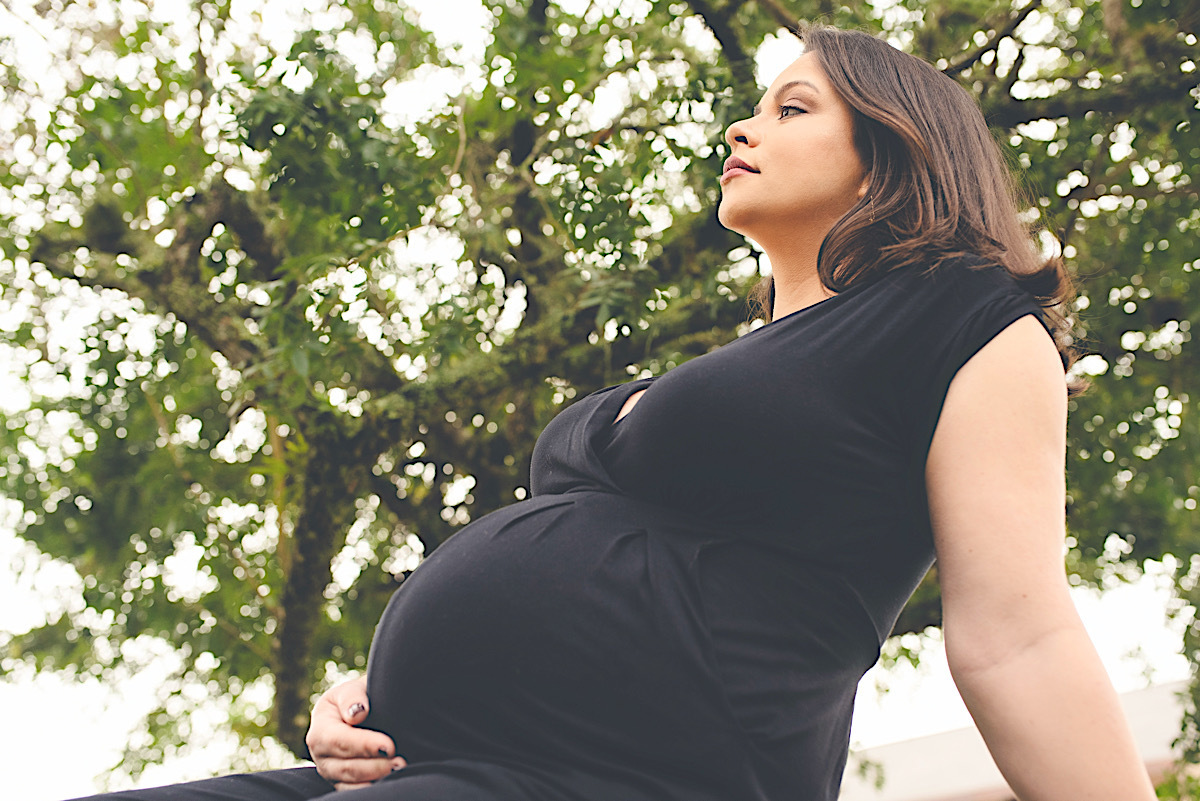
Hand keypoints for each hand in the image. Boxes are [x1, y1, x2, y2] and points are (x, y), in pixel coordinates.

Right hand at [306, 675, 405, 790]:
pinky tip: (389, 782)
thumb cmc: (358, 698)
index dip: (363, 745)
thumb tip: (357, 714)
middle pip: (345, 767)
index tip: (389, 746)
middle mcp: (321, 753)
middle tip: (400, 762)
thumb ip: (352, 697)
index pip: (338, 740)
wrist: (361, 710)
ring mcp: (330, 771)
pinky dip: (371, 788)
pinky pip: (353, 791)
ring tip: (399, 770)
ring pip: (349, 783)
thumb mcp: (353, 689)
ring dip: (375, 779)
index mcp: (320, 728)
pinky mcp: (342, 782)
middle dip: (374, 767)